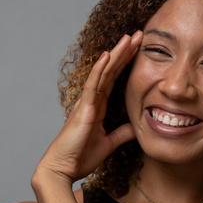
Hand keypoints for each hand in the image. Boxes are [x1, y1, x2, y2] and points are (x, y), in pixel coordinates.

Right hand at [34, 31, 142, 186]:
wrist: (63, 168)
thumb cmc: (80, 156)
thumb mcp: (109, 143)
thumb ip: (122, 133)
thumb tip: (138, 126)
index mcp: (98, 105)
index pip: (115, 78)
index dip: (126, 62)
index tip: (139, 47)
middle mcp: (92, 99)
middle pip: (110, 69)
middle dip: (125, 51)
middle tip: (139, 34)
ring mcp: (87, 102)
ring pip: (103, 72)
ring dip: (116, 54)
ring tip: (129, 38)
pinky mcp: (84, 109)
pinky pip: (93, 85)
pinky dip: (100, 70)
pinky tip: (108, 56)